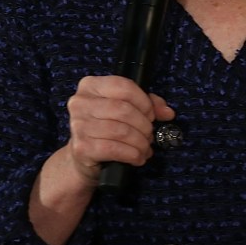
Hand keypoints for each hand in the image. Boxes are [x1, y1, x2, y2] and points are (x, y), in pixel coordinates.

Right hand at [63, 74, 174, 188]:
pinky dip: (132, 154)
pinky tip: (137, 157)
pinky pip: (115, 149)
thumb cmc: (105, 129)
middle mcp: (80, 103)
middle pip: (124, 109)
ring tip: (144, 147)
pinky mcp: (82, 147)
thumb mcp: (124, 109)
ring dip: (140, 142)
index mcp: (90, 86)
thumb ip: (146, 104)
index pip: (123, 87)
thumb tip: (167, 112)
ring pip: (121, 131)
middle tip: (149, 134)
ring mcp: (78, 125)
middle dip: (143, 125)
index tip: (151, 115)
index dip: (144, 102)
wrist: (83, 158)